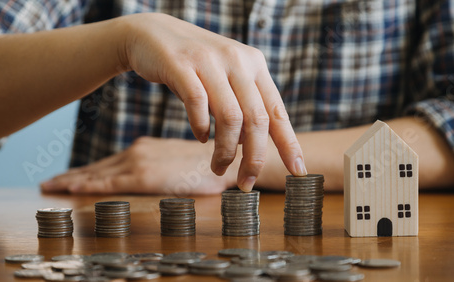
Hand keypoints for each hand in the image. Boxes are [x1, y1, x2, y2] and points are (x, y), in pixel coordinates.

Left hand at [41, 137, 235, 194]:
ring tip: (52, 187)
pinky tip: (73, 187)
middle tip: (48, 184)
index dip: (84, 171)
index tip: (65, 177)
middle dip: (70, 176)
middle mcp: (136, 152)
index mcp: (143, 149)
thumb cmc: (204, 163)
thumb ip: (159, 165)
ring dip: (73, 180)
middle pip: (96, 168)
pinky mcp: (144, 175)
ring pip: (97, 173)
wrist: (224, 158)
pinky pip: (109, 181)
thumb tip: (148, 176)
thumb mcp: (176, 161)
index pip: (107, 163)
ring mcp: (138, 162)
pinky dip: (88, 184)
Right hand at [119, 13, 305, 190]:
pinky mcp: (182, 65)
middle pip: (257, 119)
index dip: (290, 144)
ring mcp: (210, 61)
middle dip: (255, 158)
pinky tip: (200, 137)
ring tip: (218, 166)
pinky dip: (201, 128)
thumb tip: (247, 145)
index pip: (278, 111)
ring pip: (230, 117)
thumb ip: (242, 105)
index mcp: (255, 65)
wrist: (154, 34)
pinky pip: (198, 105)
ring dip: (225, 151)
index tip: (299, 170)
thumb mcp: (226, 77)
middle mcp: (238, 60)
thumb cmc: (194, 64)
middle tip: (246, 182)